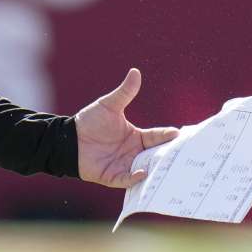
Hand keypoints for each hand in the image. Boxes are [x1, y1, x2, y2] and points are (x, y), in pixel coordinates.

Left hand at [73, 68, 178, 188]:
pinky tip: (143, 172)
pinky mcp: (113, 176)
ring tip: (167, 168)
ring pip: (146, 169)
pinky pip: (128, 180)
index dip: (168, 135)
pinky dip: (136, 178)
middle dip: (168, 156)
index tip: (179, 134)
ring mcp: (125, 165)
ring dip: (155, 169)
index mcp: (137, 137)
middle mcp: (134, 153)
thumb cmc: (90, 121)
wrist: (69, 139)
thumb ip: (124, 92)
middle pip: (156, 155)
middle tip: (183, 156)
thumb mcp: (109, 105)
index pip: (157, 136)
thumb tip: (135, 71)